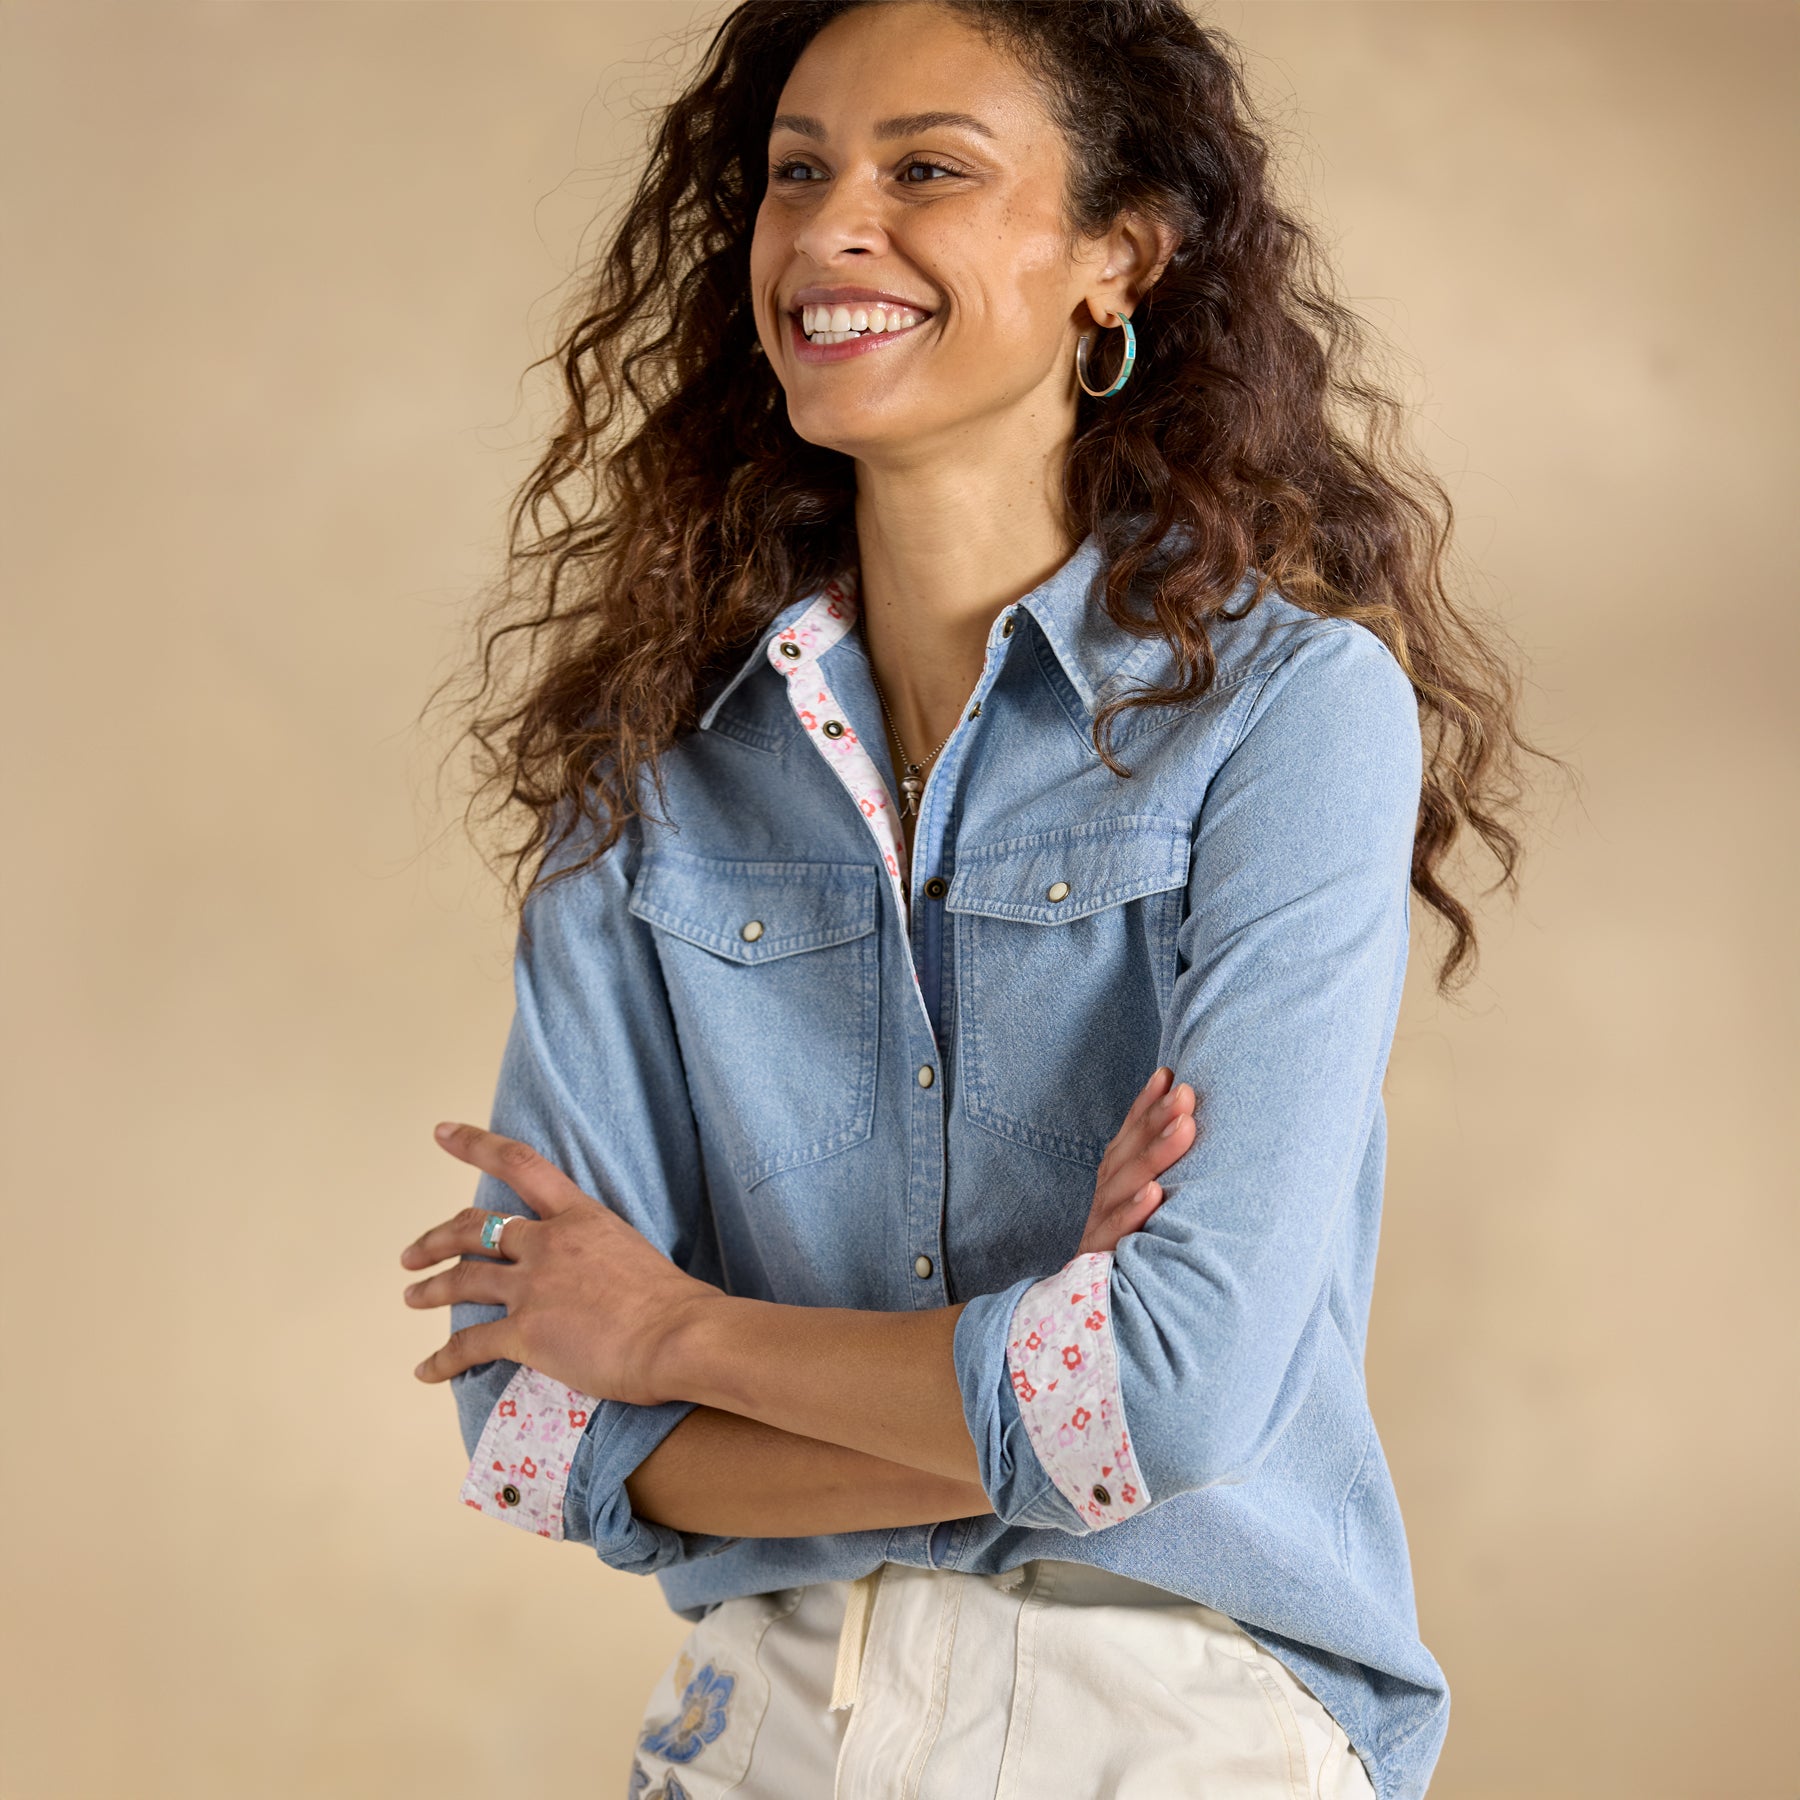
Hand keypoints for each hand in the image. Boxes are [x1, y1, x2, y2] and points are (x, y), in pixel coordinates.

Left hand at [399, 1123, 716, 1402]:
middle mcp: (548, 1244)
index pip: (520, 1165)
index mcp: (579, 1217)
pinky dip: (442, 1360)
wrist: (678, 1336)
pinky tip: (426, 1370)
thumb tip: (591, 1273)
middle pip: (475, 1229)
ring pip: (463, 1281)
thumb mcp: (631, 1251)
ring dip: (430, 1290)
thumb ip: (599, 1252)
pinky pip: (469, 1344)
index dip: (475, 1144)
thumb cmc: (673, 1301)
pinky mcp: (525, 1333)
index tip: (442, 1132)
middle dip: (437, 1239)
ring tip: (412, 1296)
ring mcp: (533, 1288)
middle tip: (414, 1252)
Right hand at [1078, 1065, 1197, 1255]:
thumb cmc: (1135, 1258)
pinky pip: (1115, 1233)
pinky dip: (1133, 1212)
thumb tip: (1197, 1135)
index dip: (1145, 1105)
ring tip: (1184, 1128)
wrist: (1098, 1323)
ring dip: (1154, 1154)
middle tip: (1187, 1092)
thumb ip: (1160, 1178)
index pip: (1128, 1137)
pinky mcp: (1098, 1261)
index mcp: (1115, 1184)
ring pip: (1123, 1185)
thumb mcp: (1147, 1215)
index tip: (1170, 1074)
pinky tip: (1154, 1194)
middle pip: (1127, 1153)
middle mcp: (1104, 1199)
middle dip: (1156, 1119)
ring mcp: (1099, 1228)